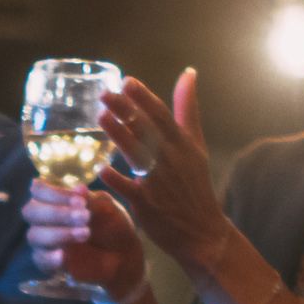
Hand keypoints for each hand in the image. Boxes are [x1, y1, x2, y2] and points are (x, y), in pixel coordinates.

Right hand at [23, 182, 144, 303]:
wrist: (123, 256)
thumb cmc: (112, 226)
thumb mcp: (105, 208)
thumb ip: (90, 199)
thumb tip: (79, 189)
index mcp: (56, 199)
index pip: (38, 190)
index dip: (54, 193)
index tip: (81, 200)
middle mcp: (45, 218)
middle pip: (31, 211)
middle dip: (57, 213)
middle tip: (86, 217)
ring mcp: (45, 240)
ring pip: (34, 235)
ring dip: (58, 233)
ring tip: (86, 234)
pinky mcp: (49, 262)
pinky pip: (40, 259)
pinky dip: (50, 257)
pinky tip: (63, 256)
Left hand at [93, 71, 235, 269]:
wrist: (202, 230)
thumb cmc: (194, 183)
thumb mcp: (196, 144)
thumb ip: (188, 109)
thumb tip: (188, 73)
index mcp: (182, 144)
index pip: (161, 115)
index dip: (143, 98)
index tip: (126, 80)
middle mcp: (171, 159)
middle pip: (146, 130)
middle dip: (126, 110)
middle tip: (104, 93)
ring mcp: (160, 182)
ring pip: (138, 154)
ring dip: (119, 135)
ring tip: (100, 117)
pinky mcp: (148, 205)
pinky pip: (129, 190)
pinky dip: (116, 179)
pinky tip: (100, 168)